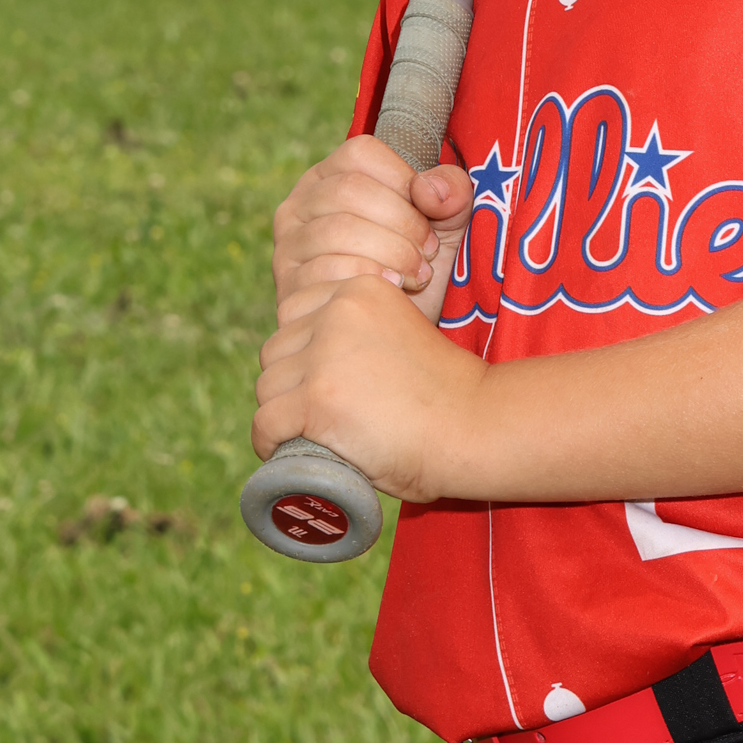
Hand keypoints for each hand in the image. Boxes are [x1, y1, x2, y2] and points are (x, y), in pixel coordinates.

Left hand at [253, 272, 486, 502]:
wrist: (476, 425)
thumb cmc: (445, 394)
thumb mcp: (400, 332)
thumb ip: (360, 332)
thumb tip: (311, 357)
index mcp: (360, 289)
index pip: (295, 316)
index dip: (304, 355)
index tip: (326, 384)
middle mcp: (338, 311)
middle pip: (277, 351)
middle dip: (291, 385)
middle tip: (322, 416)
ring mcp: (325, 355)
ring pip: (268, 387)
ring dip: (283, 414)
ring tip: (312, 436)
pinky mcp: (316, 399)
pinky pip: (266, 421)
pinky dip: (269, 443)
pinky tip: (284, 453)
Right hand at [271, 139, 472, 324]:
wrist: (399, 335)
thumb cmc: (419, 269)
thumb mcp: (447, 225)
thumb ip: (452, 193)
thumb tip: (428, 190)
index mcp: (332, 176)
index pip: (361, 153)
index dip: (404, 180)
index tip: (432, 214)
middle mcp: (299, 205)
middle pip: (349, 190)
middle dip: (403, 223)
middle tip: (428, 253)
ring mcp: (289, 247)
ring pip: (338, 230)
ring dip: (392, 253)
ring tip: (417, 276)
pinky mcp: (289, 288)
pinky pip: (326, 272)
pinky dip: (370, 280)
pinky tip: (393, 292)